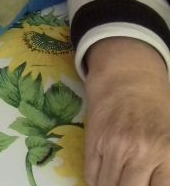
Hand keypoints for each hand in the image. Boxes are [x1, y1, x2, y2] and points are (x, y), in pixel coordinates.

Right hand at [83, 39, 169, 185]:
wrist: (126, 78)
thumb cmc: (156, 109)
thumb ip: (166, 169)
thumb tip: (155, 182)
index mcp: (167, 155)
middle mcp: (140, 154)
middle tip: (130, 183)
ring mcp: (114, 148)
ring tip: (116, 180)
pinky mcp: (93, 141)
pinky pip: (91, 175)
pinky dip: (96, 181)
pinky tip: (104, 177)